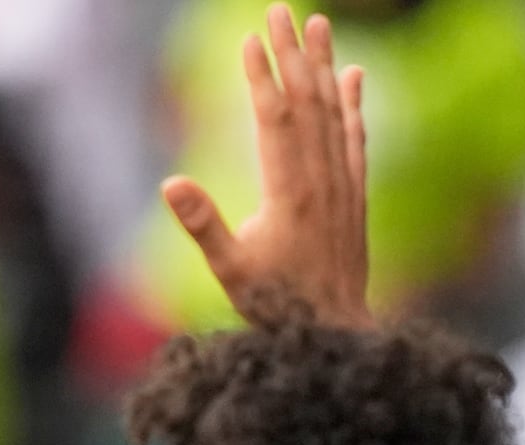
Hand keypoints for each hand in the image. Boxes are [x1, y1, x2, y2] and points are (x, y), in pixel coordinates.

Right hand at [161, 4, 371, 329]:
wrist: (338, 332)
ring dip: (326, 65)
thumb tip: (169, 183)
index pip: (274, 117)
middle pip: (307, 101)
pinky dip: (354, 104)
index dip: (261, 76)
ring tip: (320, 23)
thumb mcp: (231, 271)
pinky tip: (354, 76)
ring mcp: (342, 184)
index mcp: (289, 191)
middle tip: (281, 9)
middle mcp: (321, 178)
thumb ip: (202, 225)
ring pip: (334, 111)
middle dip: (293, 52)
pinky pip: (355, 138)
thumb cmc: (279, 306)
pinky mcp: (355, 196)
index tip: (250, 39)